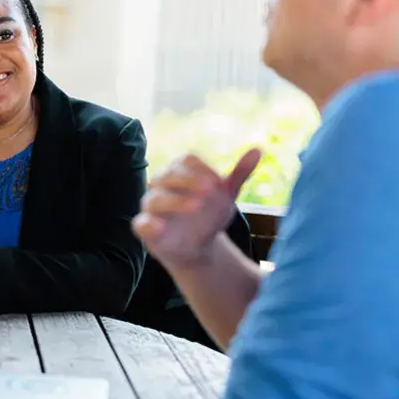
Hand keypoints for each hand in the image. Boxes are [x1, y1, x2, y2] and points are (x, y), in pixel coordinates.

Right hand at [132, 148, 260, 268]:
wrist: (198, 247)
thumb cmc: (208, 215)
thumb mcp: (226, 196)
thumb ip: (239, 174)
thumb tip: (257, 150)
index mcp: (180, 173)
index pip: (185, 161)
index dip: (201, 168)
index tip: (218, 181)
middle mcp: (162, 185)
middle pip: (168, 174)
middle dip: (188, 180)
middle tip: (210, 189)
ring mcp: (152, 206)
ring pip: (155, 198)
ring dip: (175, 201)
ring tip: (196, 206)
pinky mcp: (145, 228)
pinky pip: (141, 223)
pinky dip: (148, 223)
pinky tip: (160, 226)